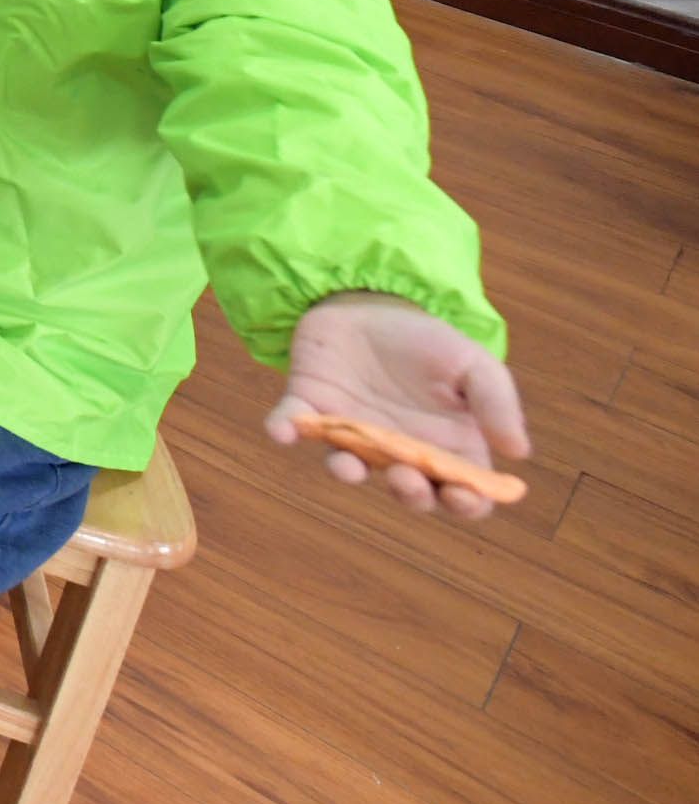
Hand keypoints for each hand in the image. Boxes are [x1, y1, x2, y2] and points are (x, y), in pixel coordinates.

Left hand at [270, 294, 531, 521]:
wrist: (370, 300)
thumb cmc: (427, 341)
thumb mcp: (474, 364)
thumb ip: (496, 404)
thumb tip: (518, 452)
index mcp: (447, 447)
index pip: (462, 494)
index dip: (465, 503)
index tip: (461, 493)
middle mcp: (399, 450)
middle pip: (409, 492)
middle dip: (408, 495)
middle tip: (405, 477)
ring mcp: (352, 433)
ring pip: (348, 468)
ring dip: (346, 472)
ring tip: (347, 466)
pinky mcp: (309, 406)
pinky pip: (291, 426)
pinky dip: (284, 429)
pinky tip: (284, 429)